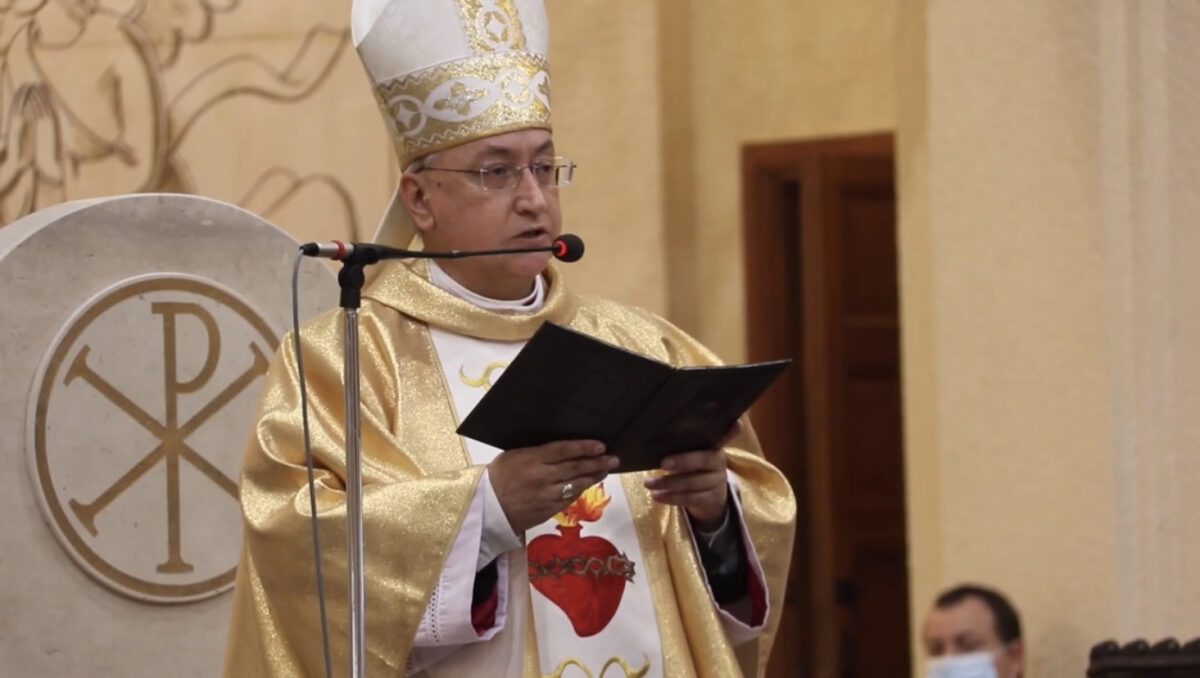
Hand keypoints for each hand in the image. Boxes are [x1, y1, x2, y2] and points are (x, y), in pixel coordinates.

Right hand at [488, 439, 618, 531]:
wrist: (486, 508)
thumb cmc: (497, 477)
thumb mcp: (513, 456)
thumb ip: (537, 452)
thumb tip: (561, 448)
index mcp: (532, 459)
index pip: (564, 450)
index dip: (584, 447)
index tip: (600, 445)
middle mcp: (542, 477)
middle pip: (575, 468)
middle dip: (597, 462)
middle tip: (613, 458)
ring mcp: (546, 496)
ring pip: (576, 485)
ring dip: (594, 477)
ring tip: (606, 470)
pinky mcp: (548, 511)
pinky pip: (569, 499)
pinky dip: (580, 491)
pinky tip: (587, 485)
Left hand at [643, 422, 741, 530]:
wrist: (710, 499)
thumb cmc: (694, 469)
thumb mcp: (692, 456)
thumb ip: (682, 447)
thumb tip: (655, 439)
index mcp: (714, 448)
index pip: (723, 437)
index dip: (730, 432)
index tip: (736, 423)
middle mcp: (719, 463)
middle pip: (703, 461)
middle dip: (682, 462)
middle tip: (661, 463)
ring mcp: (717, 482)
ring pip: (693, 483)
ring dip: (668, 483)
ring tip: (649, 483)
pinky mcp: (711, 500)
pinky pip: (690, 499)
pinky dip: (671, 498)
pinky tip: (656, 496)